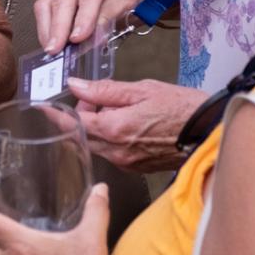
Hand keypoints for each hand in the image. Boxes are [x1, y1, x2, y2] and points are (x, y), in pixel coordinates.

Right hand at [35, 0, 159, 52]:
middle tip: (57, 49)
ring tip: (52, 49)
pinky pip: (44, 5)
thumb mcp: (128, 4)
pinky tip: (50, 40)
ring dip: (49, 28)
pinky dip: (46, 25)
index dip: (83, 17)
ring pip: (50, 1)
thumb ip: (107, 20)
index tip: (77, 38)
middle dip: (60, 26)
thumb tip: (89, 39)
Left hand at [70, 77, 205, 172]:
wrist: (210, 132)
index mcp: (115, 129)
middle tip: (90, 100)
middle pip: (83, 136)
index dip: (58, 114)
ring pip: (97, 146)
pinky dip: (110, 140)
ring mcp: (126, 163)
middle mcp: (117, 151)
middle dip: (80, 119)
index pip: (74, 123)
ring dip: (95, 129)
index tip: (44, 107)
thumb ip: (105, 89)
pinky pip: (112, 154)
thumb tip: (77, 85)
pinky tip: (124, 125)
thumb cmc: (181, 108)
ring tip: (112, 109)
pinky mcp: (136, 168)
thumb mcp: (142, 89)